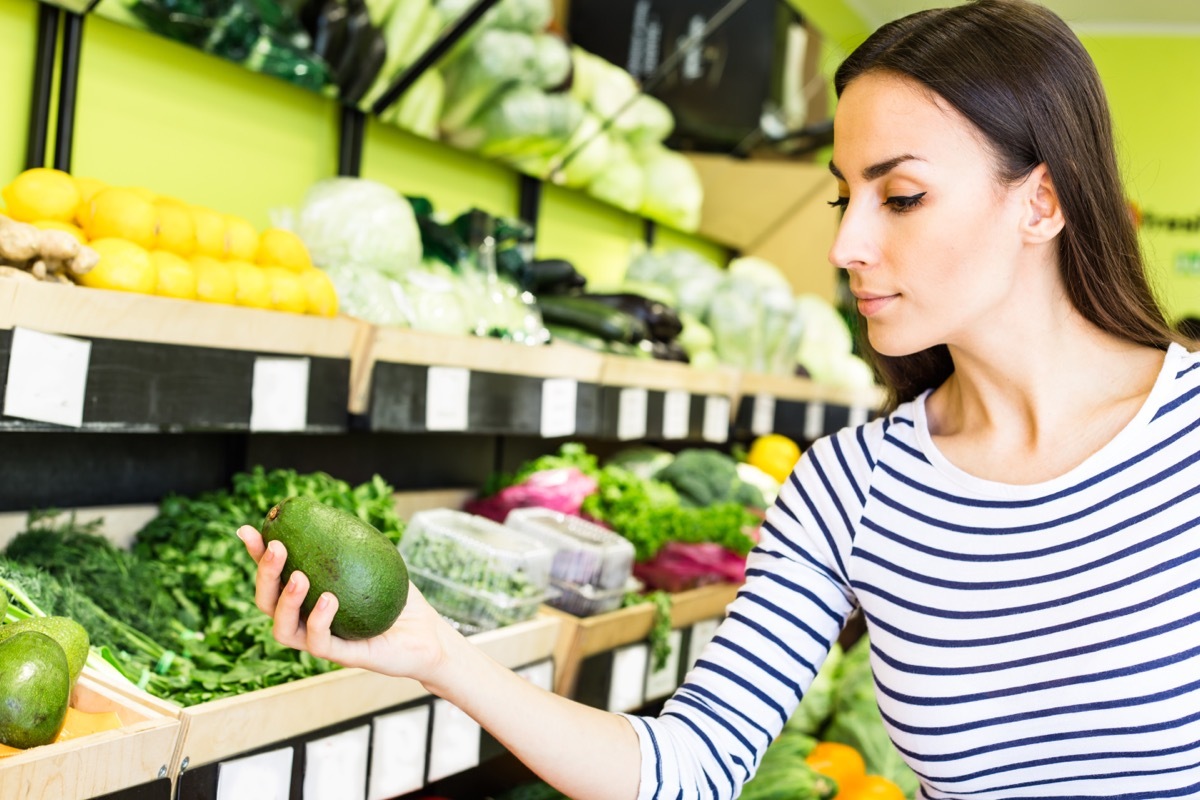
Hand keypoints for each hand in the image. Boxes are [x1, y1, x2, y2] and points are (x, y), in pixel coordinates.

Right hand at [237, 525, 454, 682]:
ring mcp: (324, 641)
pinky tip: (329, 598)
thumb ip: (349, 539)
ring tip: (299, 576)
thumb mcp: (376, 558)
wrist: (429, 633)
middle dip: (265, 574)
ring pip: (284, 630)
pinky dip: (319, 620)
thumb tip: (323, 509)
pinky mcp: (344, 657)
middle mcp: (308, 620)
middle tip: (277, 548)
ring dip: (286, 602)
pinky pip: (320, 644)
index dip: (257, 555)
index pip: (275, 575)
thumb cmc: (399, 594)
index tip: (248, 530)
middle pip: (268, 603)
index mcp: (309, 597)